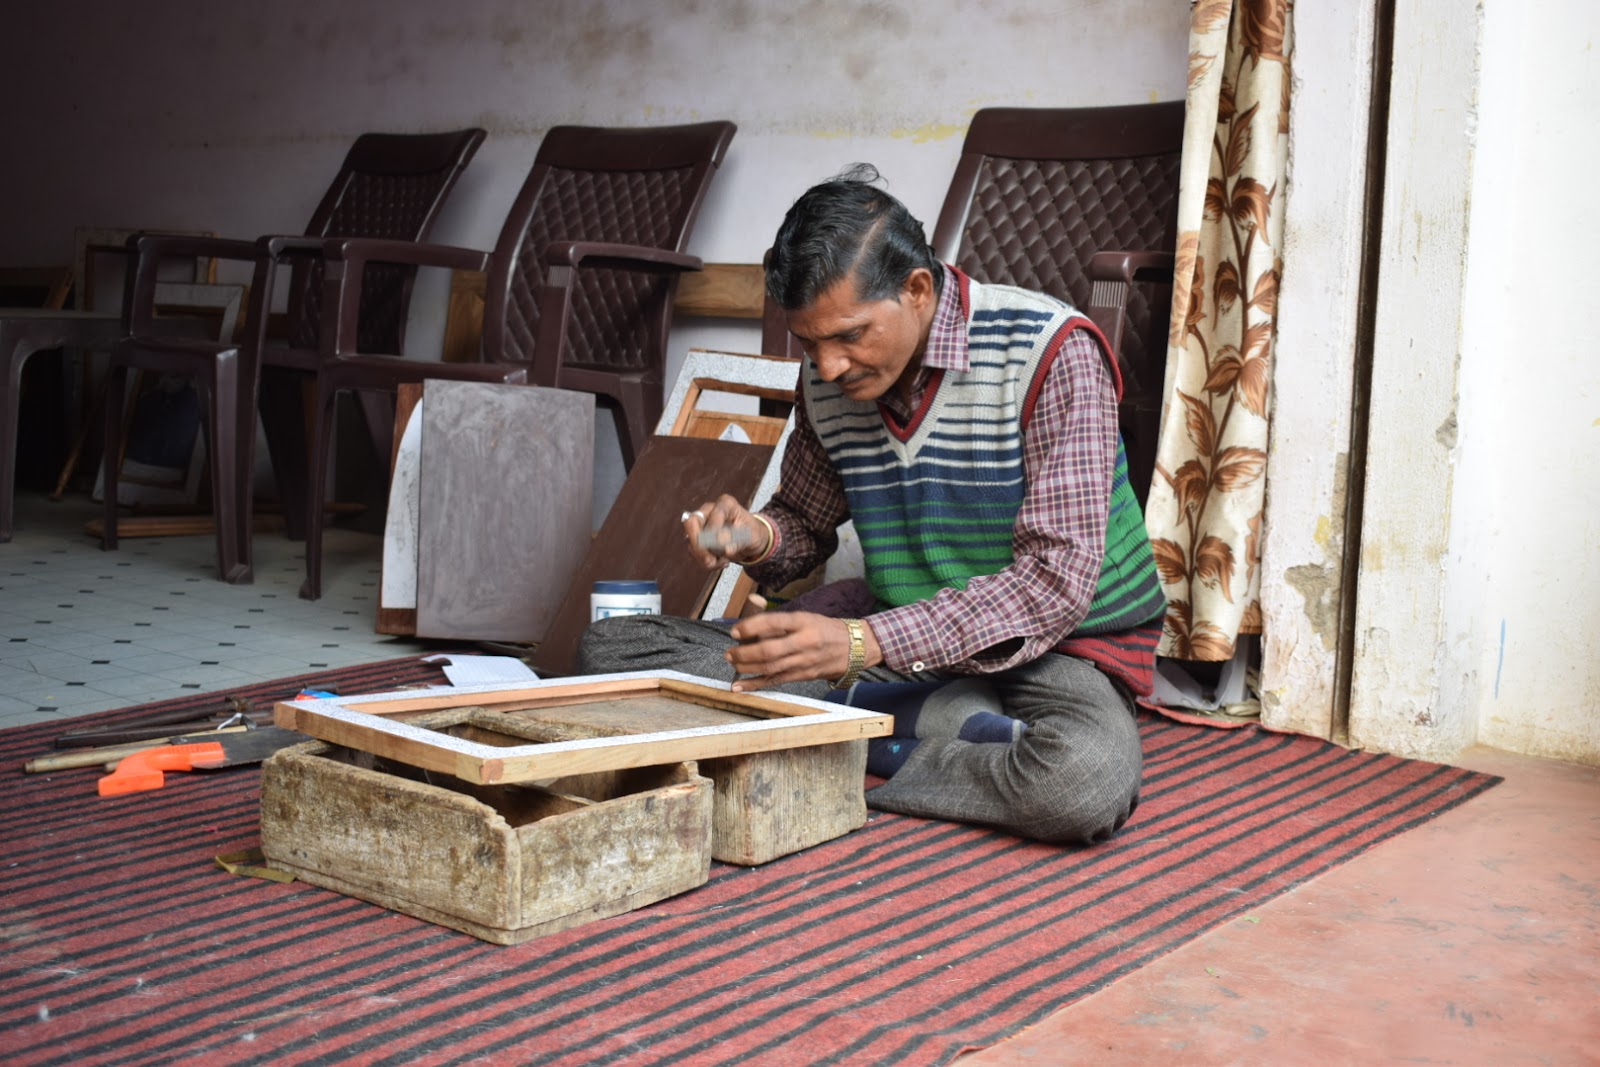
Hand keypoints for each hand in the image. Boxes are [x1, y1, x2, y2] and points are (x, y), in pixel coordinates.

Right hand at [682, 495, 771, 569]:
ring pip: (691, 541)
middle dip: (699, 545)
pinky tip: (721, 562)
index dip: (715, 531)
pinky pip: (695, 552)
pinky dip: (706, 562)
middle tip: (711, 561)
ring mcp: (702, 524)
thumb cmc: (753, 533)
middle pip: (691, 523)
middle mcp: (709, 511)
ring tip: (724, 562)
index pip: (714, 515)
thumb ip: (739, 541)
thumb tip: (725, 549)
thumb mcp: (752, 537)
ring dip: (704, 557)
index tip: (723, 547)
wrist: (750, 540)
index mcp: (726, 504)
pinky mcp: (698, 538)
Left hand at [725, 611, 881, 691]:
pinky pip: (776, 681)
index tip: (735, 631)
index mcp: (804, 621)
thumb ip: (779, 620)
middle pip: (770, 650)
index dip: (752, 627)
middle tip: (728, 652)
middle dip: (745, 653)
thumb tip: (750, 613)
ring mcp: (805, 661)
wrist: (855, 647)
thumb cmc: (824, 629)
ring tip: (732, 663)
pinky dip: (755, 684)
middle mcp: (805, 641)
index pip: (774, 622)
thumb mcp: (805, 617)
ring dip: (747, 668)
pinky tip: (739, 686)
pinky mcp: (804, 675)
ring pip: (772, 667)